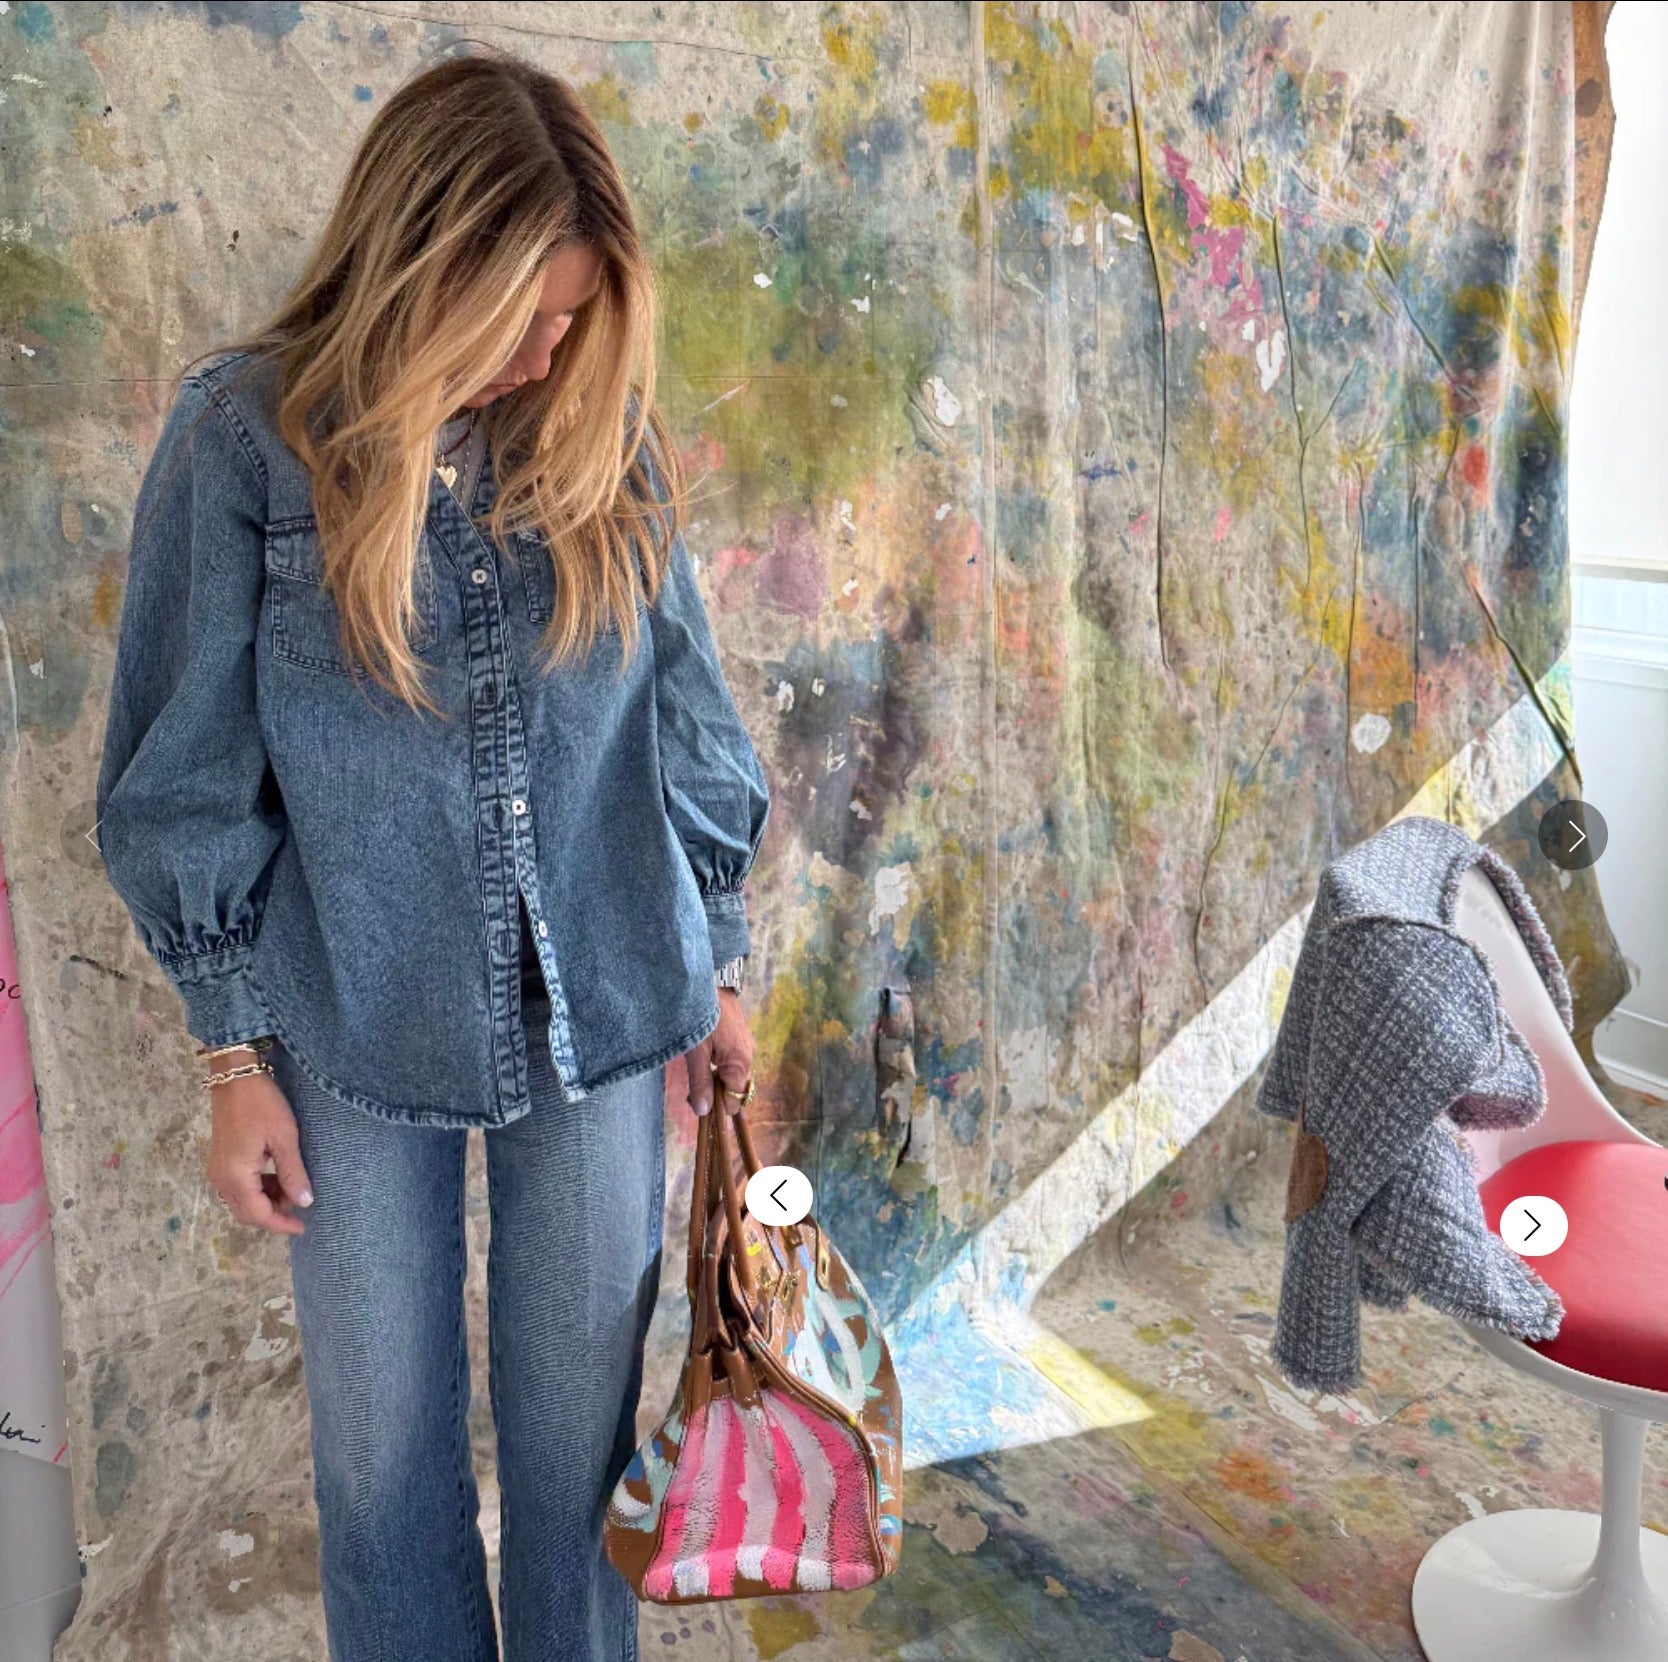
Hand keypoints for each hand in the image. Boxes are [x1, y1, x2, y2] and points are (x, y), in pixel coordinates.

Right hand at [206, 1065, 313, 1235]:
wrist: (235, 1077)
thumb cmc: (262, 1104)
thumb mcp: (284, 1138)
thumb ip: (293, 1173)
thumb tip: (305, 1203)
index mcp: (236, 1177)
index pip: (258, 1214)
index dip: (280, 1224)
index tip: (303, 1226)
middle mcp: (221, 1179)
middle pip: (246, 1212)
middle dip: (273, 1214)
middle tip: (300, 1206)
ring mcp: (217, 1170)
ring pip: (242, 1201)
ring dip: (266, 1201)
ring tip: (293, 1187)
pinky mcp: (220, 1160)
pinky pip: (238, 1186)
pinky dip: (258, 1189)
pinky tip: (277, 1176)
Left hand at [679, 989, 754, 1116]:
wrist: (710, 981)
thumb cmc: (702, 1016)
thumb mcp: (696, 1051)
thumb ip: (700, 1082)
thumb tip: (704, 1112)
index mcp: (740, 1063)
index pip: (736, 1101)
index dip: (718, 1107)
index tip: (697, 1102)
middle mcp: (748, 1056)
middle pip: (736, 1088)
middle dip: (716, 1093)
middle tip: (691, 1088)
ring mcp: (746, 1045)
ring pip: (734, 1074)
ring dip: (716, 1078)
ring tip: (696, 1068)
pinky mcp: (741, 1035)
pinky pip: (733, 1060)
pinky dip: (720, 1064)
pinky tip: (704, 1055)